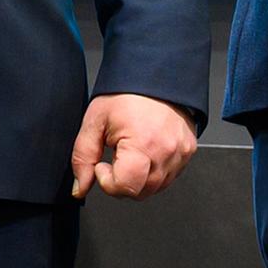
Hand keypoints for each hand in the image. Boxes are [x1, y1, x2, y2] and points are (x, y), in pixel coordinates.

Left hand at [70, 93, 198, 199]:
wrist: (155, 75)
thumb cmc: (126, 94)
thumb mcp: (94, 122)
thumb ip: (83, 158)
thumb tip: (79, 188)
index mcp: (143, 144)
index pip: (125, 187)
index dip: (107, 181)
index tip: (101, 165)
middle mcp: (166, 152)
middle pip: (139, 192)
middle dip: (121, 181)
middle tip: (115, 156)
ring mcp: (180, 153)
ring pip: (155, 188)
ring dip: (137, 179)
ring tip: (131, 152)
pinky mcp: (188, 152)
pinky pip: (168, 177)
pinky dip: (153, 172)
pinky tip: (145, 152)